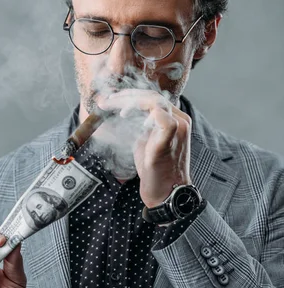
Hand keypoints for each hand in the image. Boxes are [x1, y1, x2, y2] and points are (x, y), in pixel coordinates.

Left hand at [98, 89, 191, 207]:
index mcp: (176, 119)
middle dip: (126, 95)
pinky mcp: (170, 138)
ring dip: (129, 101)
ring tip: (112, 105)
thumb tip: (125, 112)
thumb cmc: (155, 169)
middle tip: (107, 100)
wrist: (166, 192)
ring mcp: (178, 127)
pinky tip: (126, 116)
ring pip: (154, 101)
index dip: (132, 95)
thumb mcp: (145, 141)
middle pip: (153, 96)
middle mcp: (181, 120)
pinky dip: (140, 111)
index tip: (112, 98)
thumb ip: (141, 126)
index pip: (154, 98)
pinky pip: (158, 115)